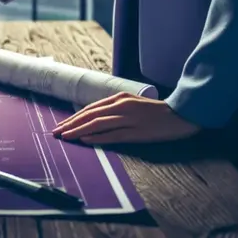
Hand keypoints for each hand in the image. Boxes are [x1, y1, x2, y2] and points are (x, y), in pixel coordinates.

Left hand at [51, 92, 200, 144]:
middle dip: (71, 123)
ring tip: (65, 135)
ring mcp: (129, 118)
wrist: (181, 115)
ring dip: (79, 130)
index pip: (90, 108)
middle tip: (56, 131)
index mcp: (120, 98)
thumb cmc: (156, 112)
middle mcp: (121, 106)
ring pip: (98, 124)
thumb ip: (115, 110)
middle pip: (90, 115)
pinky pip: (113, 134)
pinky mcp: (137, 131)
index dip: (74, 117)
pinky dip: (97, 137)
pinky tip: (85, 139)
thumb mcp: (133, 105)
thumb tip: (94, 118)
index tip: (61, 124)